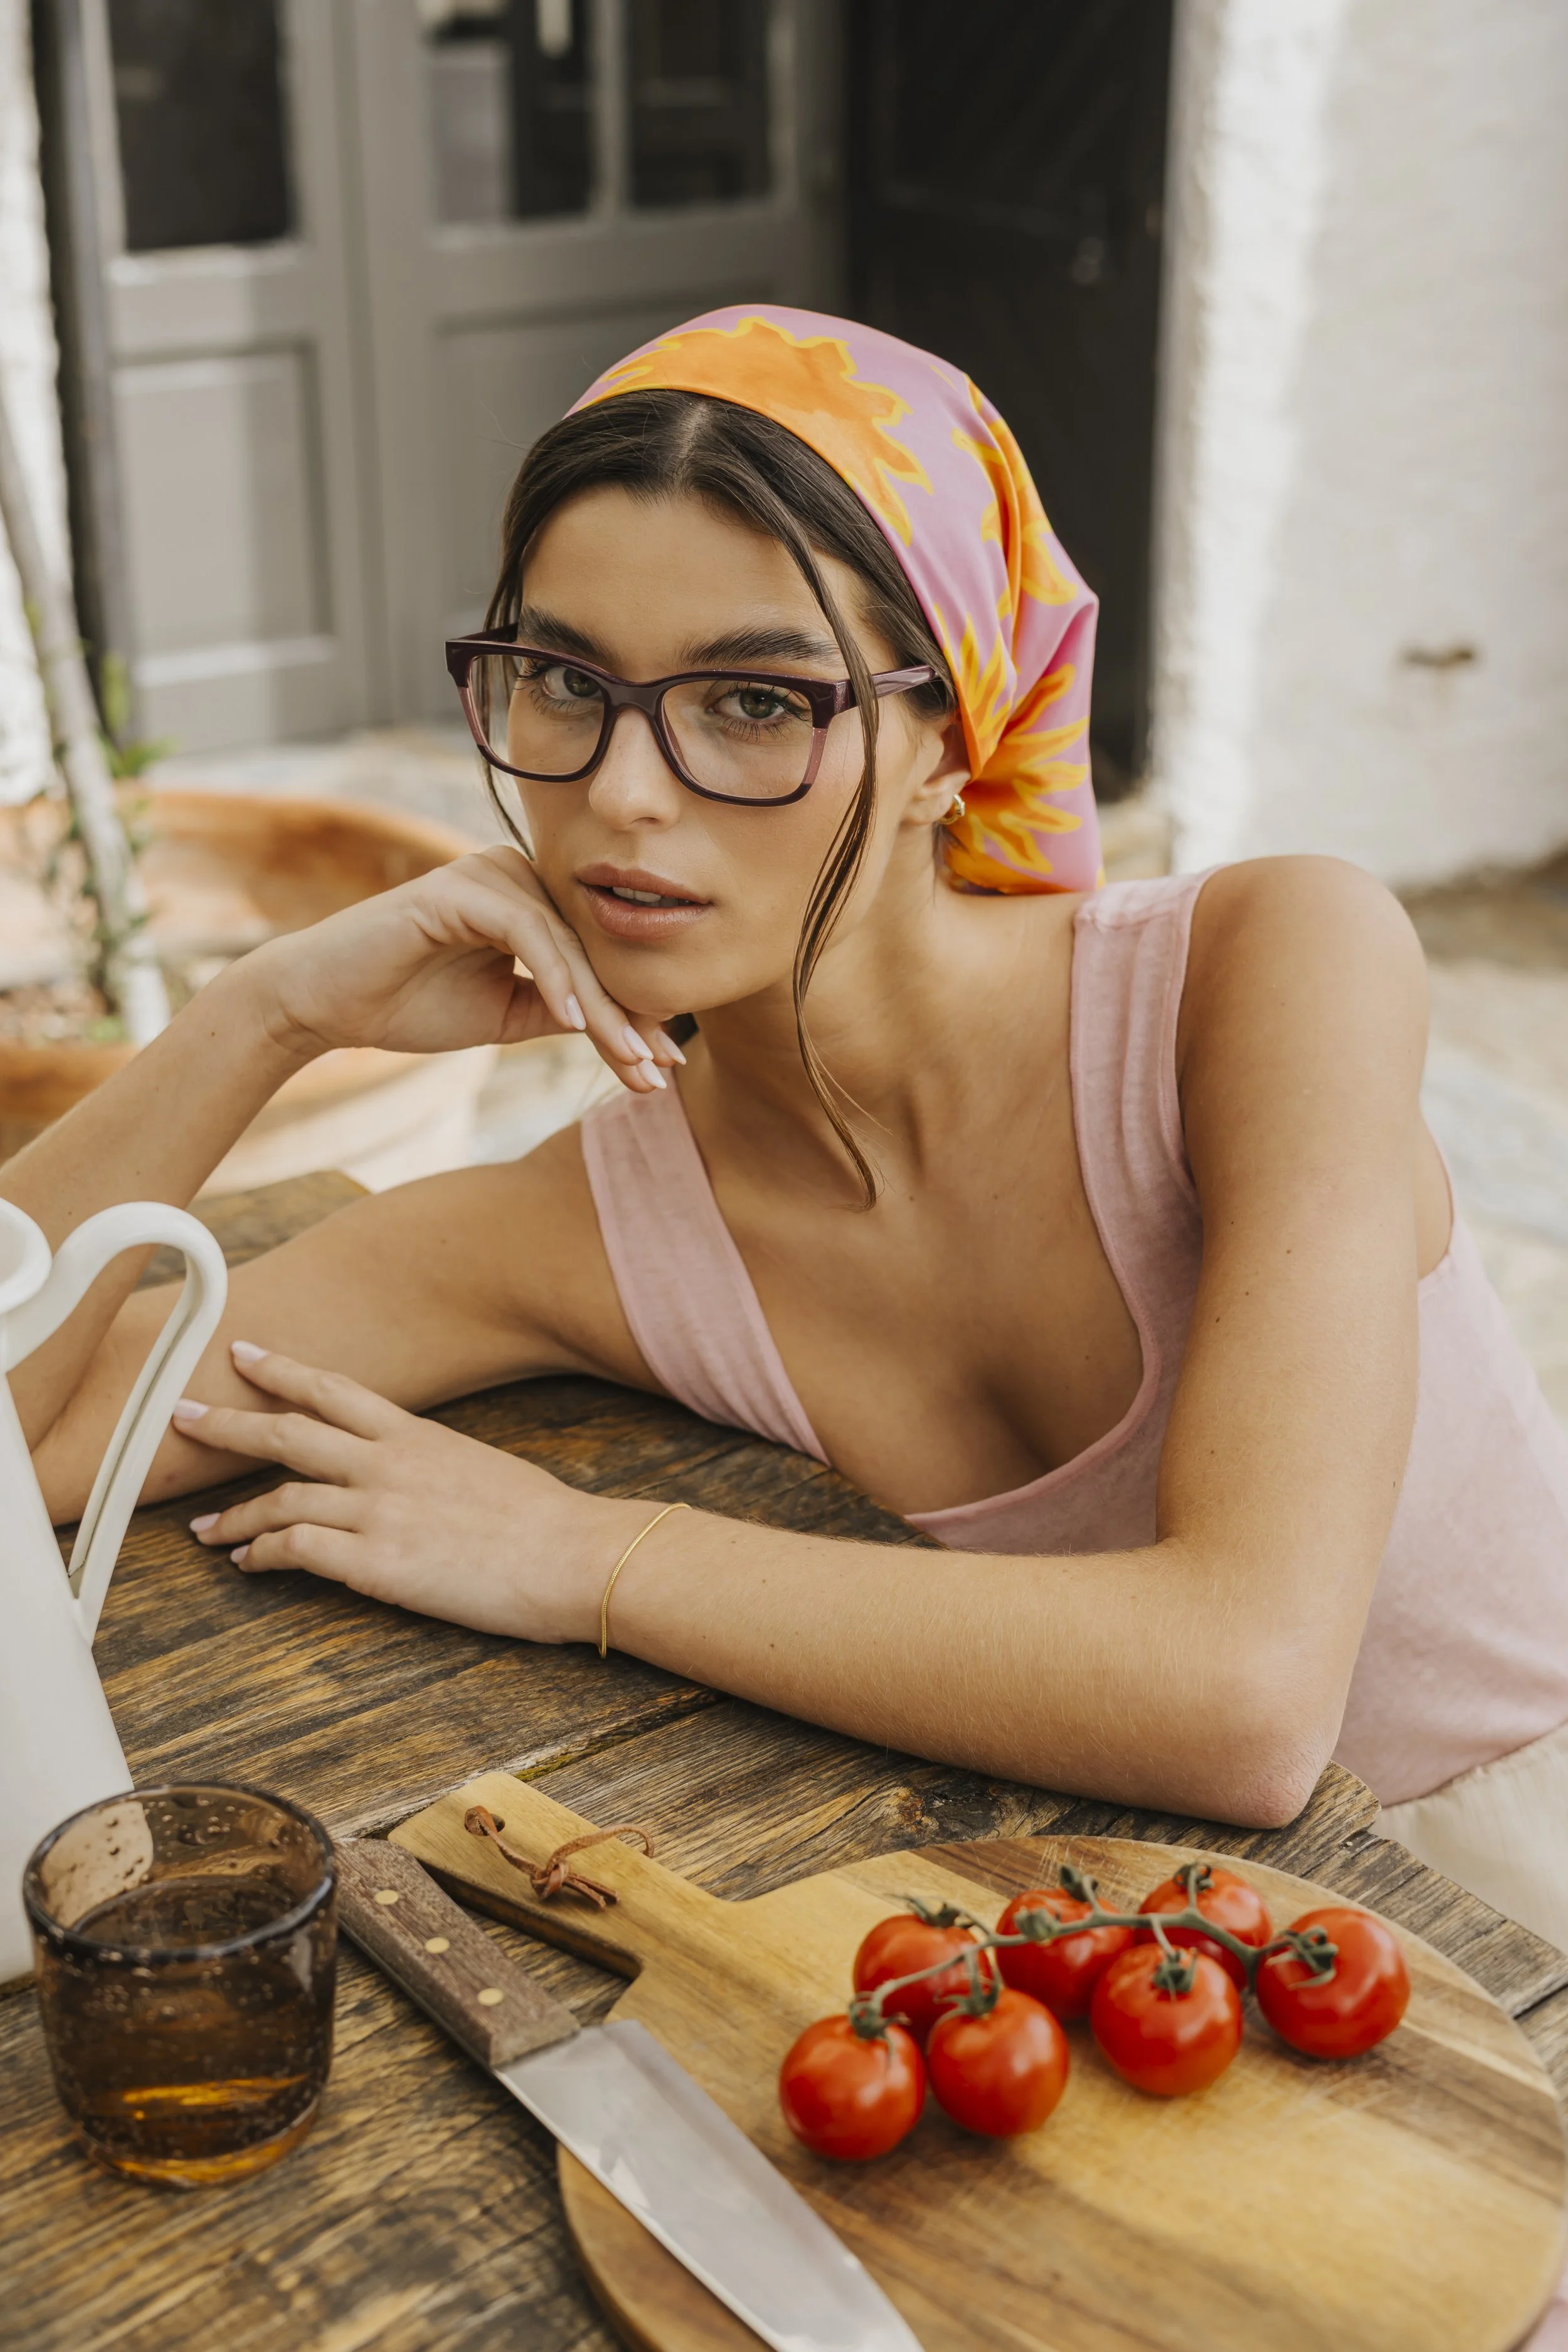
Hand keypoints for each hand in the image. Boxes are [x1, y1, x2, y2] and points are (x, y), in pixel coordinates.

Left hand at [175, 1342, 628, 1641]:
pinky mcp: (377, 1563)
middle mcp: (387, 1463)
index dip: (281, 1368)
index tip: (242, 1354)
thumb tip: (405, 1475)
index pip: (332, 1388)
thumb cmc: (540, 1520)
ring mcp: (378, 1510)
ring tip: (207, 1529)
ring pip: (279, 1497)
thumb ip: (428, 1464)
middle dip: (226, 1423)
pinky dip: (262, 1555)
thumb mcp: (478, 1467)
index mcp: (414, 1434)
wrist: (571, 1554)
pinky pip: (297, 1550)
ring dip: (235, 1515)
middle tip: (183, 1417)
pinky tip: (249, 1564)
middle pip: (286, 1432)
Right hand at [237, 843, 680, 1091]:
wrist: (326, 1005)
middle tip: (661, 1067)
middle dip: (628, 1014)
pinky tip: (576, 1021)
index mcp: (529, 899)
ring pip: (567, 944)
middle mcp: (515, 874)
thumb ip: (559, 1010)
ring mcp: (487, 874)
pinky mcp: (459, 889)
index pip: (594, 957)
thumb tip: (629, 1030)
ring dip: (601, 1007)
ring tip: (630, 1059)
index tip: (663, 1064)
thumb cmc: (408, 1005)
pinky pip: (526, 933)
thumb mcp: (504, 1015)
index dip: (631, 1011)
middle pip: (590, 949)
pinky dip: (555, 977)